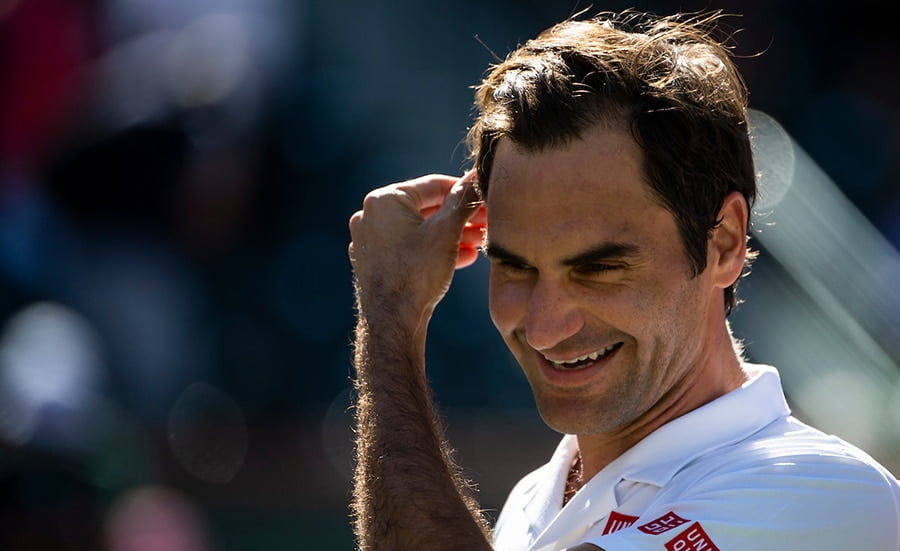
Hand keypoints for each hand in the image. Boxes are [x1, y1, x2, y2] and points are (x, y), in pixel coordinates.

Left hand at [348, 172, 484, 326]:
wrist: (394, 321)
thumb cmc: (417, 273)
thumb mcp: (447, 231)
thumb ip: (463, 200)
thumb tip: (476, 179)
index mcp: (384, 200)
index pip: (432, 185)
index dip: (464, 189)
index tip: (485, 194)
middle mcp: (371, 216)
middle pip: (425, 208)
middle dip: (459, 216)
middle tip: (486, 220)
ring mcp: (370, 241)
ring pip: (419, 230)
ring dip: (450, 234)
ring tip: (479, 241)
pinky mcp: (375, 263)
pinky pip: (408, 248)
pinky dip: (433, 249)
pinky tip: (462, 257)